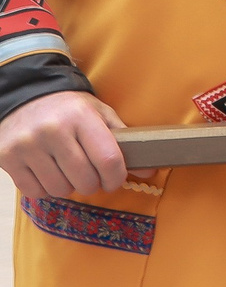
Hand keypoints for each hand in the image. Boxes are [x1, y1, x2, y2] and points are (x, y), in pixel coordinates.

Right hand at [0, 90, 126, 199]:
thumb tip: (150, 171)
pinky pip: (35, 191)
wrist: (23, 95)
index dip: (117, 177)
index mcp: (81, 117)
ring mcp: (28, 146)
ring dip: (69, 187)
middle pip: (84, 179)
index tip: (116, 180)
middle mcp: (53, 130)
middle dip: (93, 184)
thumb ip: (123, 140)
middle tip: (92, 177)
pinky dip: (45, 189)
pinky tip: (48, 173)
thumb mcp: (98, 112)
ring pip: (60, 189)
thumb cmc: (68, 108)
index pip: (108, 159)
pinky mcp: (8, 158)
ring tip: (68, 172)